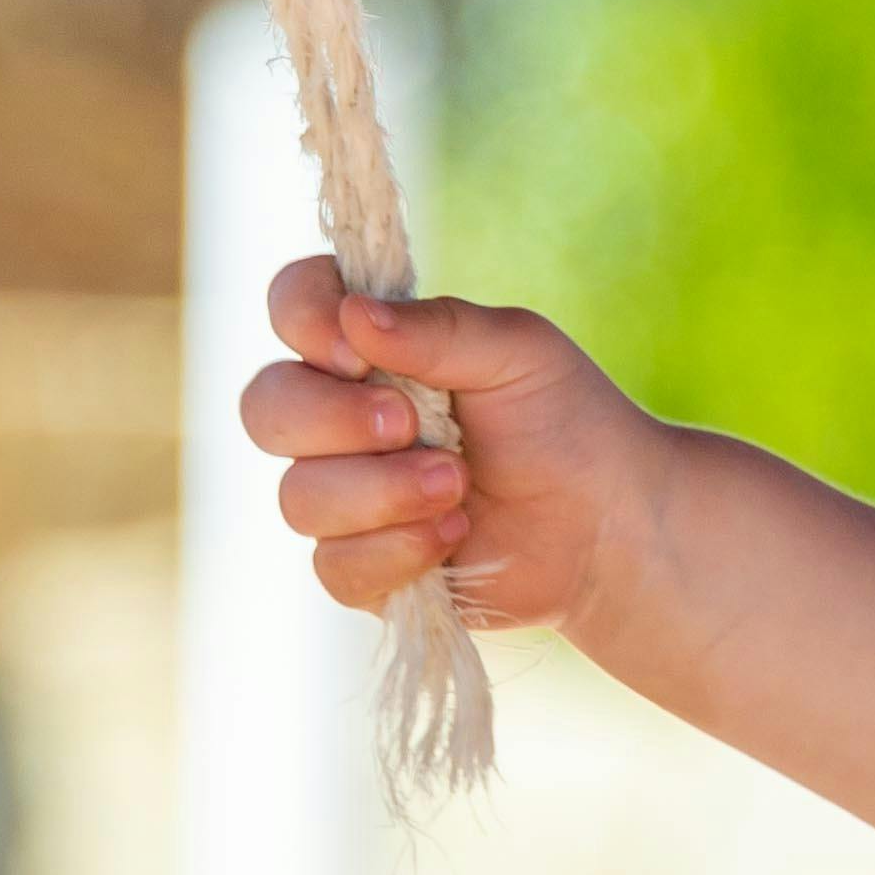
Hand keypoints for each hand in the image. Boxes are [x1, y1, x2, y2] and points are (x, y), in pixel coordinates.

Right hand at [239, 259, 673, 639]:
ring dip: (381, 491)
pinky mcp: (362, 568)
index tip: (356, 350)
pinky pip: (333, 566)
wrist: (608, 523)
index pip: (292, 306)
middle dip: (333, 418)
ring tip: (458, 485)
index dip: (303, 321)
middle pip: (266, 407)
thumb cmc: (565, 419)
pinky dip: (396, 550)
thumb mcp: (518, 351)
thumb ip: (439, 329)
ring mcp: (344, 495)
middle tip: (411, 424)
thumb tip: (355, 314)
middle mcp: (338, 417)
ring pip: (298, 497)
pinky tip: (452, 535)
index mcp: (370, 347)